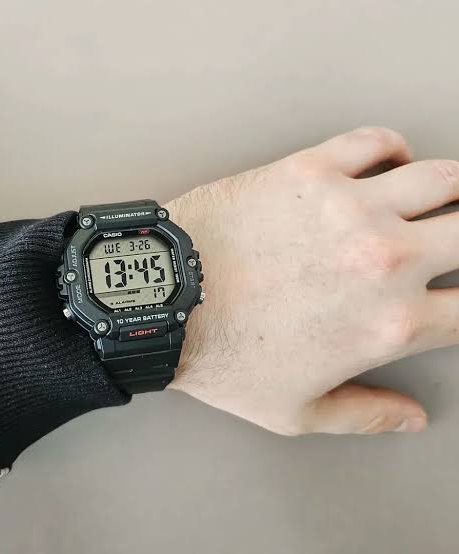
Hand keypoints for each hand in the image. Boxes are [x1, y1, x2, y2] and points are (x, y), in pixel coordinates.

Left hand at [166, 127, 458, 434]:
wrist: (167, 301)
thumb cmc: (223, 356)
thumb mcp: (296, 412)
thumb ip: (365, 415)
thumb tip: (411, 418)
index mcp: (390, 324)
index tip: (457, 298)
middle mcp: (385, 260)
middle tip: (455, 241)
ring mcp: (349, 208)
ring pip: (441, 178)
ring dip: (454, 187)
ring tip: (448, 194)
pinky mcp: (309, 172)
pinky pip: (374, 142)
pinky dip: (393, 148)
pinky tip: (390, 163)